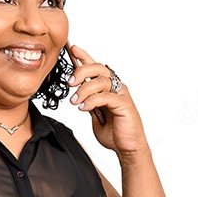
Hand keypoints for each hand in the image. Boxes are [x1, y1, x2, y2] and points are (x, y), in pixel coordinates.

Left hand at [67, 44, 147, 158]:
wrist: (127, 148)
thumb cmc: (114, 132)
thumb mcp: (95, 114)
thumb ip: (88, 101)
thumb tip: (77, 92)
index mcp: (109, 88)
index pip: (96, 67)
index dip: (84, 56)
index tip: (73, 48)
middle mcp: (116, 87)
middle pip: (98, 68)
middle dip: (81, 71)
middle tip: (70, 83)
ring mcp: (121, 94)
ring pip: (100, 81)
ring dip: (84, 90)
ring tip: (75, 102)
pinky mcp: (124, 104)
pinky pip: (105, 96)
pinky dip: (91, 101)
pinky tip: (84, 108)